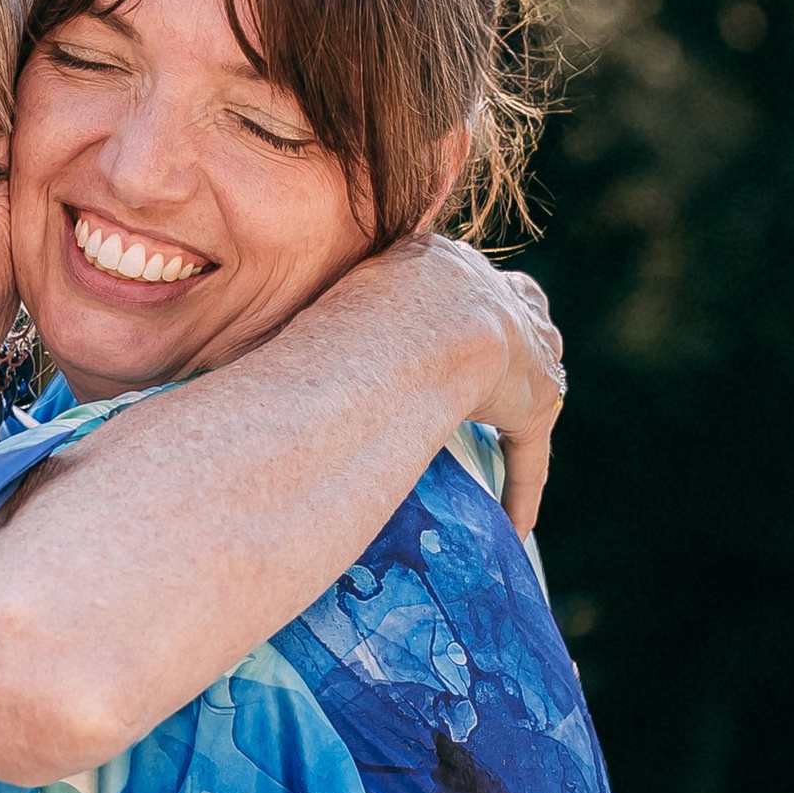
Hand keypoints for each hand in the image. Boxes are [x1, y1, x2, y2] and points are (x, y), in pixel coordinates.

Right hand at [332, 235, 564, 535]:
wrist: (415, 330)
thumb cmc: (353, 314)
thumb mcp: (338, 297)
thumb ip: (329, 317)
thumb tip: (261, 349)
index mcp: (445, 265)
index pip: (458, 287)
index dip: (450, 311)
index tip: (435, 330)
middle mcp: (494, 296)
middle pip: (512, 317)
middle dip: (506, 341)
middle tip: (485, 374)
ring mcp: (522, 349)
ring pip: (531, 380)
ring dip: (522, 405)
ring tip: (505, 438)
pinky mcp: (531, 401)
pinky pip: (528, 452)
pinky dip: (521, 488)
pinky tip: (514, 527)